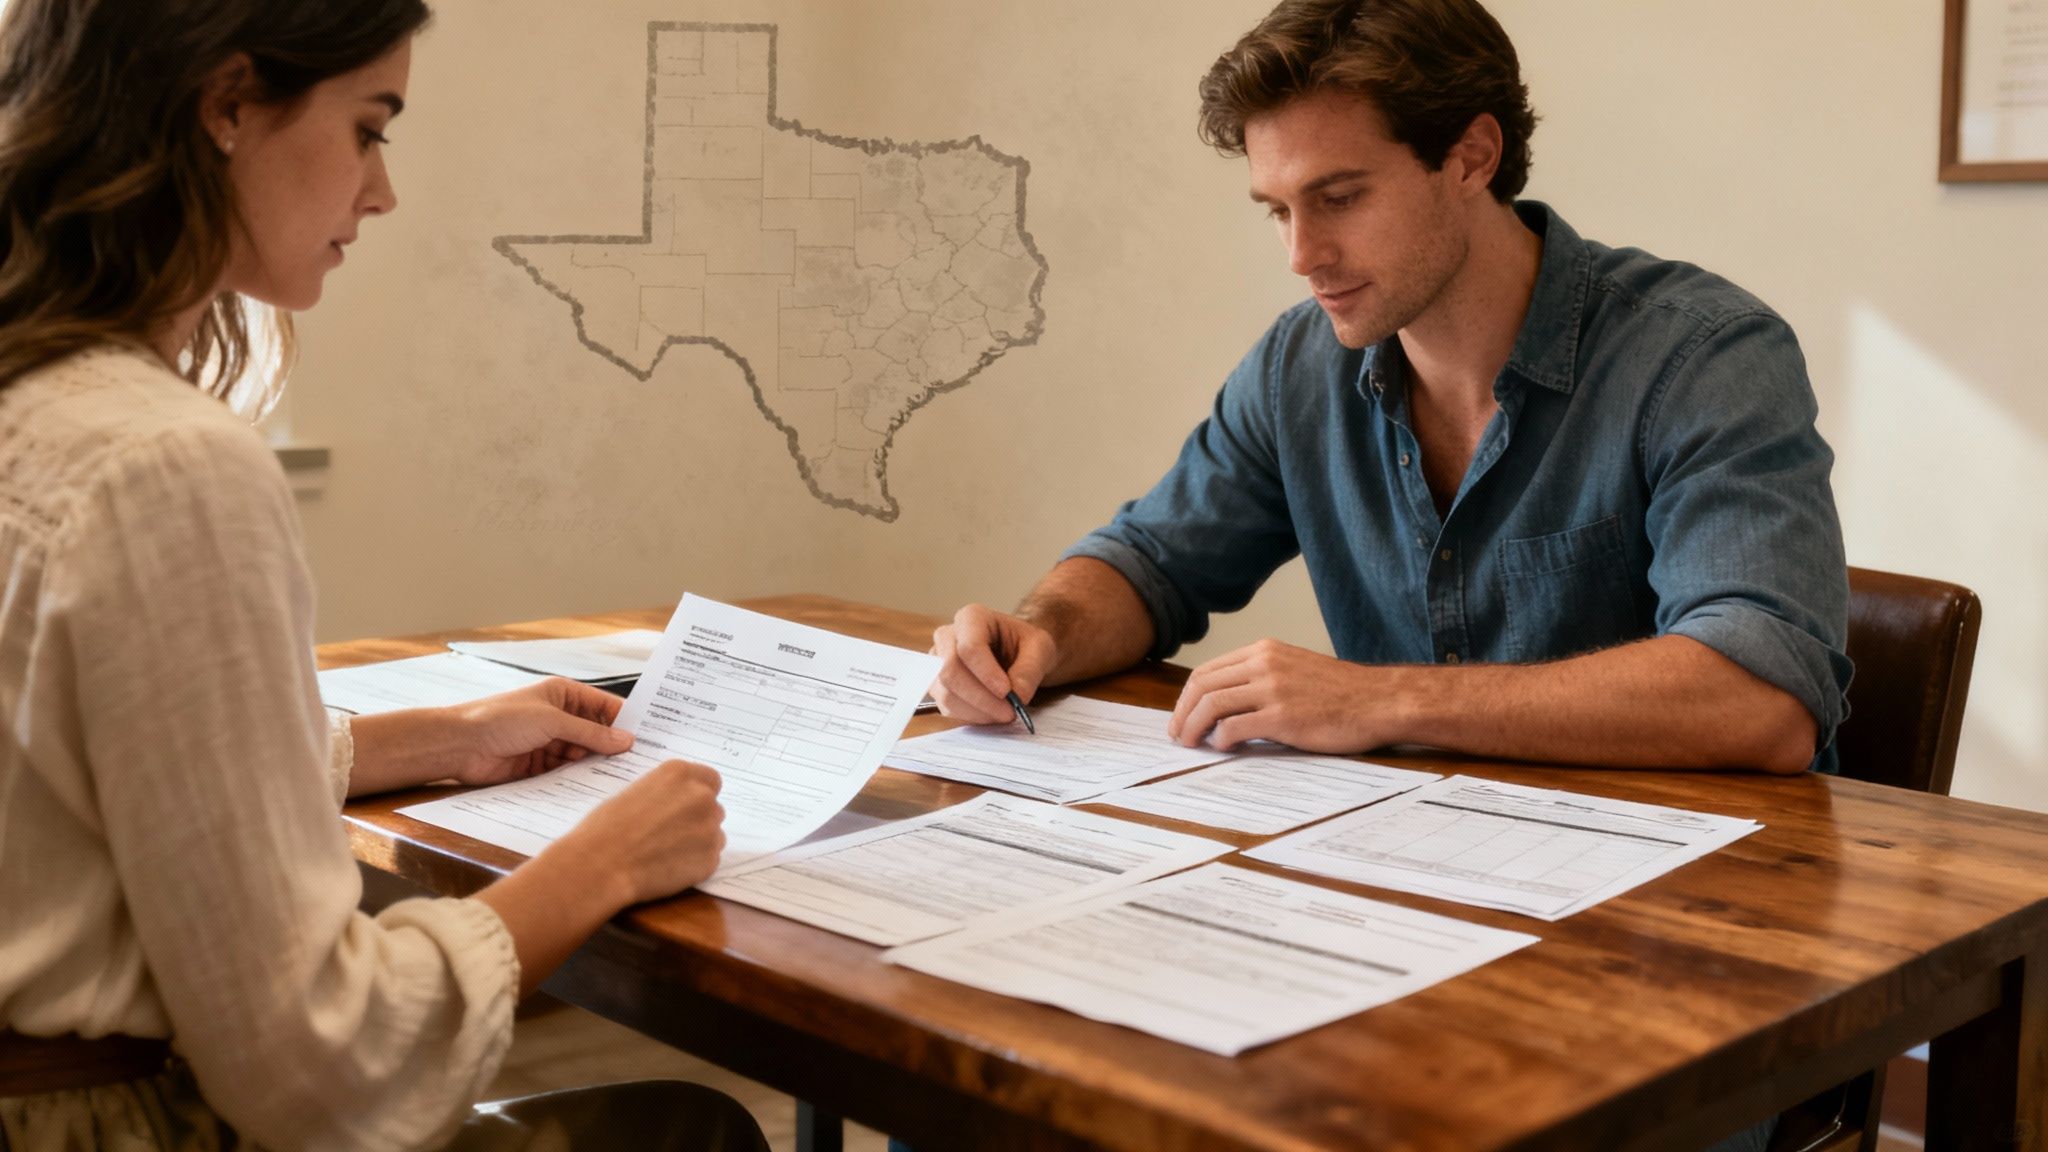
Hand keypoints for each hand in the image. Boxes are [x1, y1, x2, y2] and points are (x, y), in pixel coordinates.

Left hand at [441, 678, 634, 785]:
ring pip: (582, 754)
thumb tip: (625, 740)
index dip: (625, 720)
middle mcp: (558, 717)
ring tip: (618, 778)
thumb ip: (590, 733)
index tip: (647, 737)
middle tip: (638, 763)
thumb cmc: (500, 719)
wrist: (460, 745)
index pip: (604, 706)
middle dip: (611, 747)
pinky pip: (565, 772)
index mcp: (563, 695)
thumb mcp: (553, 721)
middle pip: (595, 733)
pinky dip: (576, 778)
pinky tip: (591, 786)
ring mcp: (548, 742)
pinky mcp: (539, 765)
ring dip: (594, 765)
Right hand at [565, 759, 725, 904]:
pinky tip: (668, 867)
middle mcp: (701, 796)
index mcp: (680, 774)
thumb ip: (666, 793)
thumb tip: (677, 802)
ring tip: (665, 852)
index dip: (698, 794)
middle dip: (697, 819)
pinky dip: (695, 864)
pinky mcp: (710, 858)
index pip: (710, 779)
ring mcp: (710, 828)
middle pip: (712, 807)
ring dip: (698, 841)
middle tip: (671, 833)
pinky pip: (710, 858)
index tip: (687, 806)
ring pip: (714, 834)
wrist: (601, 865)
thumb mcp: (635, 792)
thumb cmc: (606, 828)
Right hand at [929, 603, 1057, 724]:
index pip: (969, 647)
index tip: (1007, 692)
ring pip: (946, 693)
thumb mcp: (1040, 648)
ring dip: (977, 710)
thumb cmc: (1025, 644)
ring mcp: (938, 662)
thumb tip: (1017, 695)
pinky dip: (971, 716)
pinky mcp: (938, 685)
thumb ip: (1030, 669)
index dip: (986, 673)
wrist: (1016, 654)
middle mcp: (948, 636)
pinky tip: (992, 714)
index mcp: (972, 618)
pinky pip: (947, 707)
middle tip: (1009, 712)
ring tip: (1004, 714)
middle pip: (951, 671)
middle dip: (981, 698)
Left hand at [1168, 639, 1388, 751]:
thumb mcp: (1294, 668)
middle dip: (1182, 712)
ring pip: (1212, 705)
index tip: (1182, 716)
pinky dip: (1220, 740)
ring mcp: (1273, 689)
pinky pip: (1234, 727)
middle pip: (1202, 686)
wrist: (1379, 701)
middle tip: (1178, 735)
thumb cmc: (1341, 692)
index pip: (1207, 670)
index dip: (1187, 697)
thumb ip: (1260, 678)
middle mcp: (1264, 664)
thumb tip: (1225, 704)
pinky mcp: (1282, 716)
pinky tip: (1224, 748)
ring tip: (1191, 744)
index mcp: (1264, 651)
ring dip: (1193, 728)